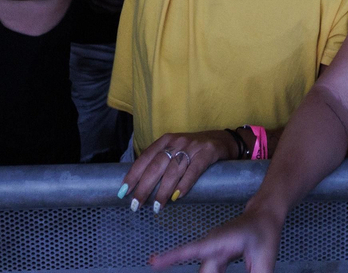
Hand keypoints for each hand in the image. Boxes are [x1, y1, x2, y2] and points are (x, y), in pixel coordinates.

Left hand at [119, 130, 234, 212]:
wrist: (224, 140)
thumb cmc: (195, 150)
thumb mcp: (176, 150)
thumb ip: (162, 162)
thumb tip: (141, 186)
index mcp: (166, 140)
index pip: (145, 158)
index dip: (133, 175)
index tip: (123, 191)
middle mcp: (177, 141)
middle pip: (156, 166)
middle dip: (144, 187)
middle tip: (136, 205)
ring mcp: (192, 146)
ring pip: (173, 170)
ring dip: (163, 191)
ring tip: (157, 206)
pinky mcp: (207, 152)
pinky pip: (194, 170)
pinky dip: (184, 184)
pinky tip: (177, 197)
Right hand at [148, 205, 283, 272]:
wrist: (265, 216)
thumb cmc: (264, 232)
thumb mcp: (265, 260)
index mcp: (220, 241)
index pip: (191, 250)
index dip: (171, 257)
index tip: (153, 262)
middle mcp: (212, 245)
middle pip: (204, 272)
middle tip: (209, 262)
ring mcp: (213, 251)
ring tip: (233, 257)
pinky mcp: (216, 257)